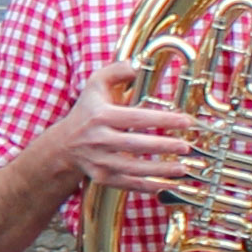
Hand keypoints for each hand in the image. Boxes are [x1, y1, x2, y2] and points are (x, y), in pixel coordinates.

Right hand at [52, 68, 198, 199]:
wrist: (64, 144)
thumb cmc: (87, 111)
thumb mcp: (95, 84)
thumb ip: (117, 70)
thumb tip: (137, 64)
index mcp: (101, 116)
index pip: (136, 117)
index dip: (162, 120)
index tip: (185, 121)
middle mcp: (99, 139)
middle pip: (135, 145)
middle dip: (164, 146)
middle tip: (187, 146)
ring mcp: (100, 161)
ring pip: (133, 169)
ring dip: (160, 170)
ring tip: (183, 167)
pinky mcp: (102, 178)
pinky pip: (128, 184)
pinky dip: (148, 187)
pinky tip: (168, 185)